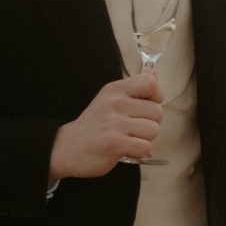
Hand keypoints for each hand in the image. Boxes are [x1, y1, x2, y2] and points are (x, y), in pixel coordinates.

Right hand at [49, 73, 163, 178]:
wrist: (68, 148)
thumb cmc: (94, 125)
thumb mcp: (110, 98)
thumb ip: (133, 87)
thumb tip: (152, 73)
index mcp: (115, 90)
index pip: (151, 83)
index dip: (156, 96)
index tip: (145, 107)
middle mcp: (115, 103)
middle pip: (157, 112)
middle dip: (150, 123)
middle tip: (131, 128)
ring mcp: (114, 123)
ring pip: (153, 130)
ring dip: (144, 139)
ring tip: (127, 138)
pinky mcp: (115, 143)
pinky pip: (145, 147)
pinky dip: (138, 152)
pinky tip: (125, 149)